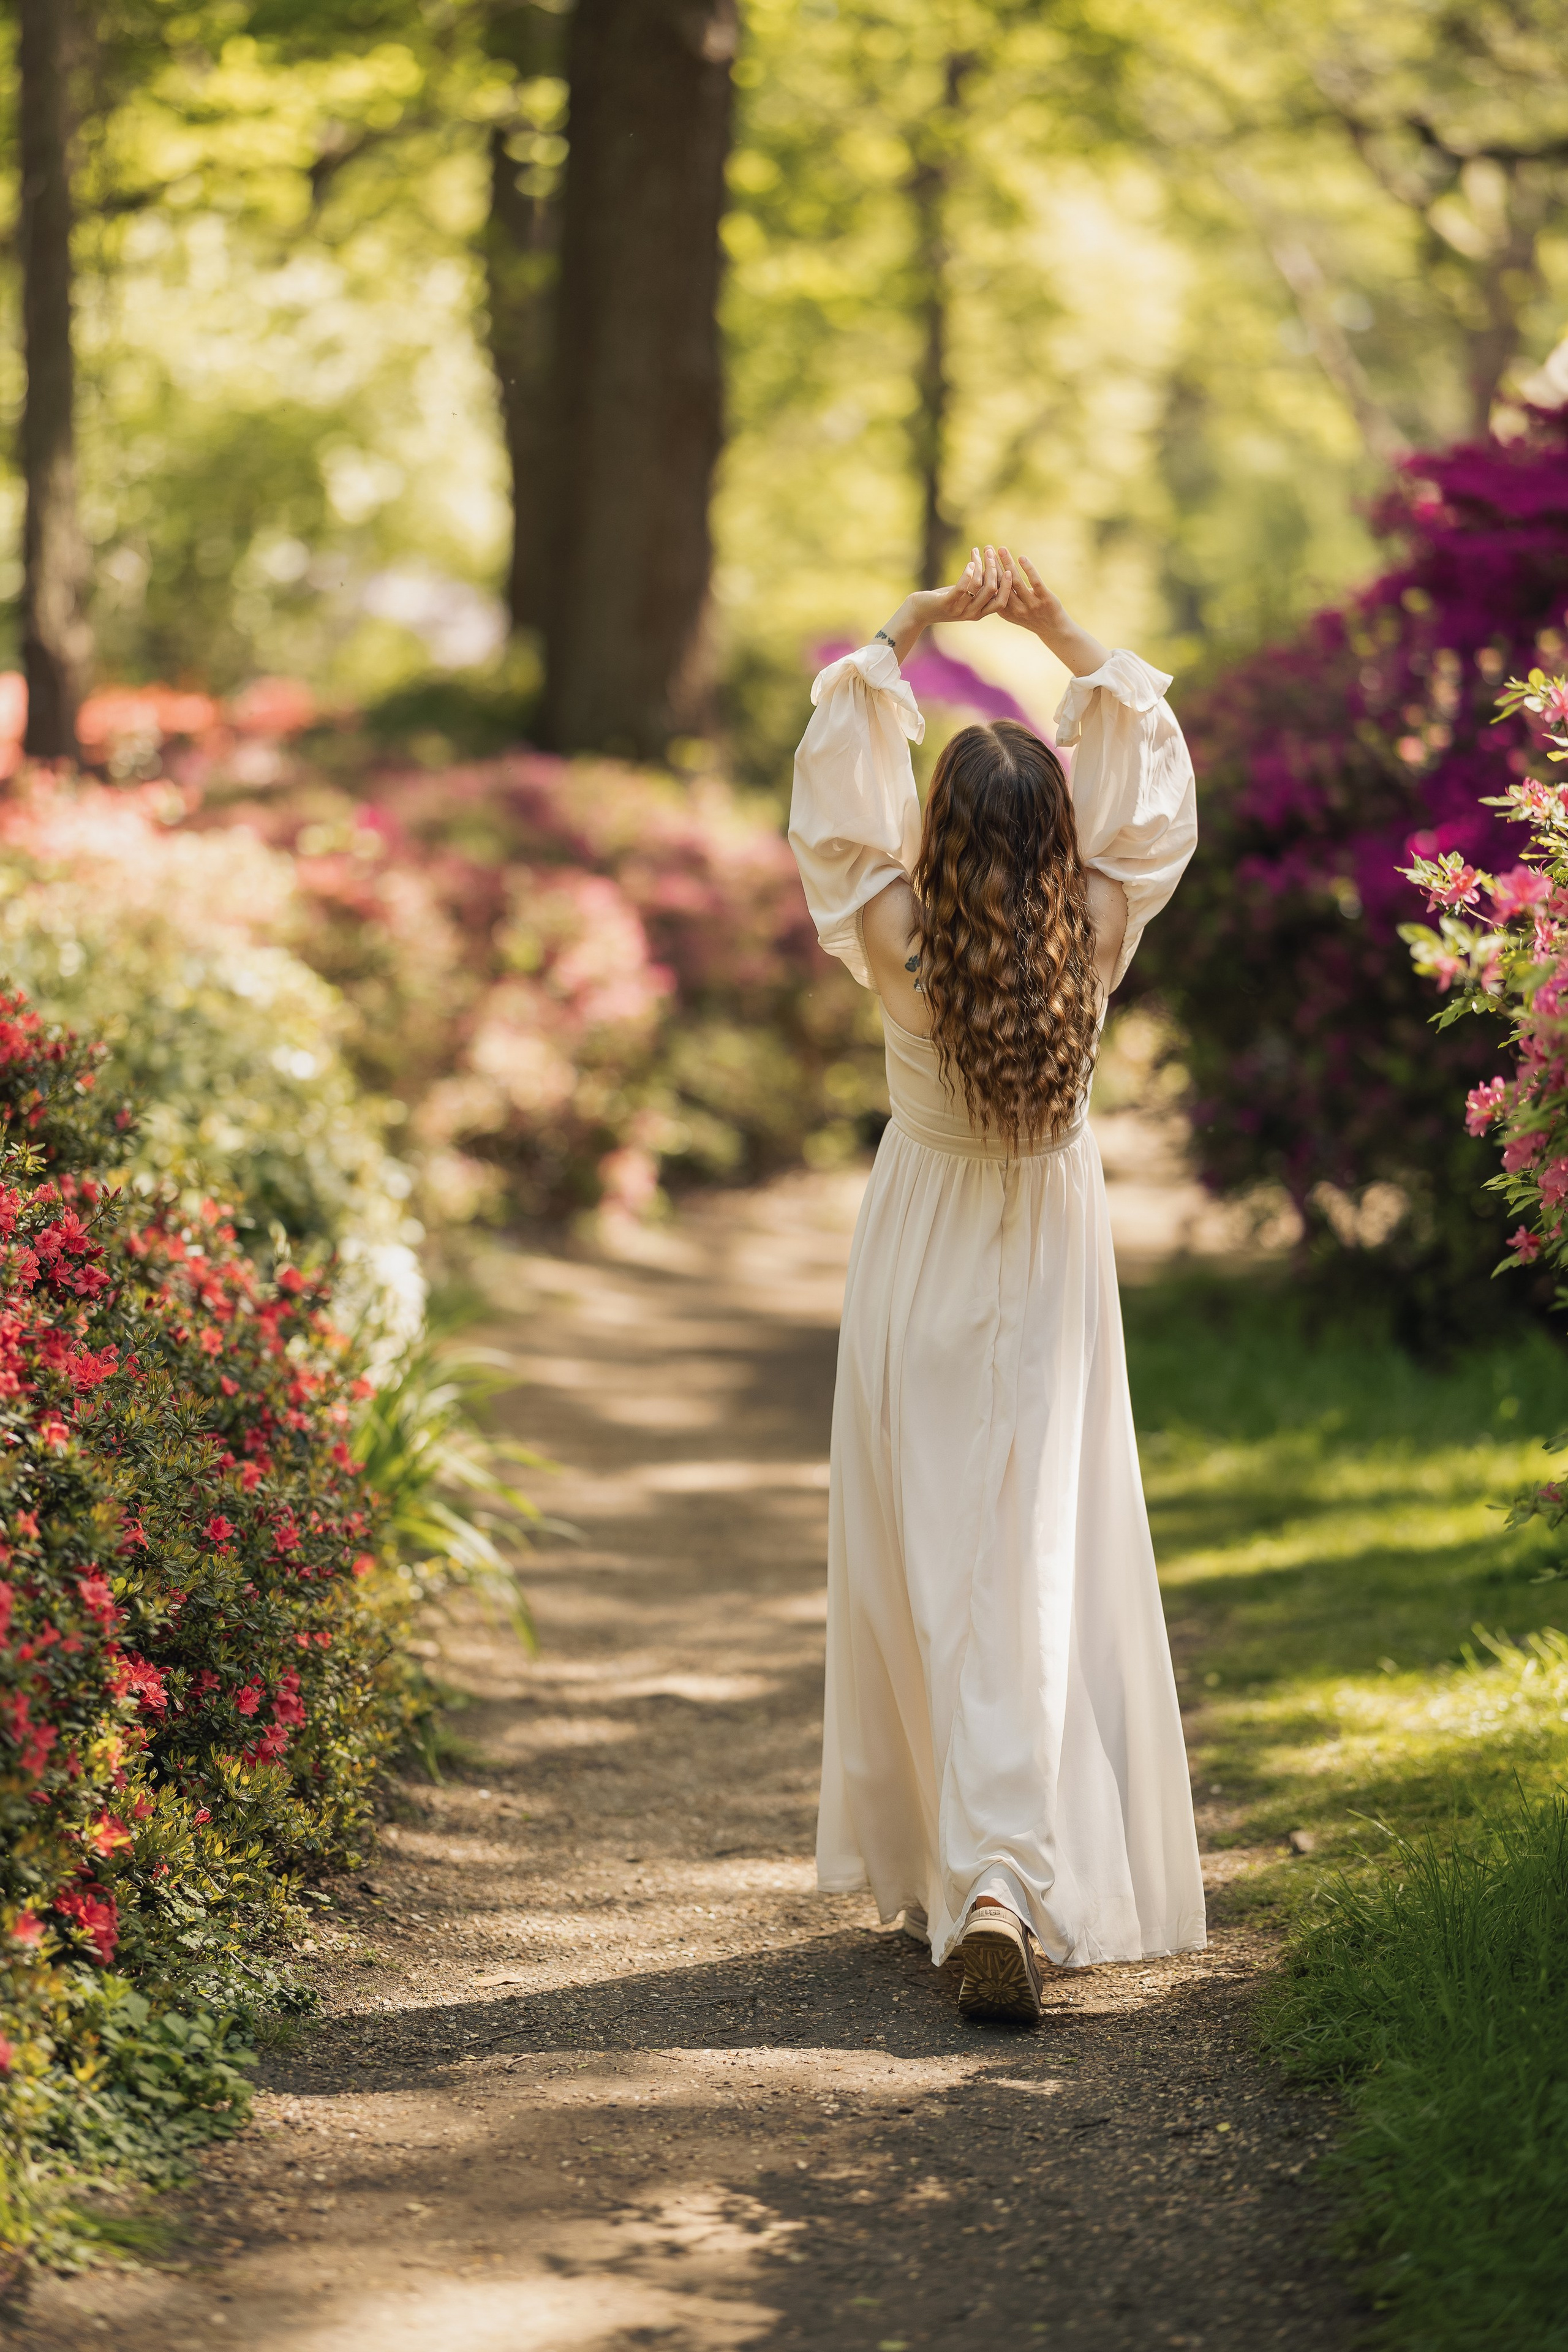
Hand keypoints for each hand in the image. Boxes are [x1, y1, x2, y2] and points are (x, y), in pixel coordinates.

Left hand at [877, 546, 1012, 661]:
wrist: (918, 612)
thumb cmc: (942, 601)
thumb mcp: (963, 596)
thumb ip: (978, 588)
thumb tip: (991, 569)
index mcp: (979, 613)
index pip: (1000, 602)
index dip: (1007, 586)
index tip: (1009, 568)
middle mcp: (971, 613)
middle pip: (991, 590)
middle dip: (994, 568)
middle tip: (991, 552)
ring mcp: (959, 610)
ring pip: (978, 585)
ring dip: (979, 565)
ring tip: (977, 551)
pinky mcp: (946, 604)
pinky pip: (962, 588)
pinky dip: (968, 573)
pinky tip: (970, 562)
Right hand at [992, 549, 1066, 635]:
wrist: (1054, 629)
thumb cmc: (1031, 615)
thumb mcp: (1013, 610)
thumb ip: (1003, 597)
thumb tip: (989, 577)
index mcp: (1005, 612)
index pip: (992, 591)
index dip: (985, 574)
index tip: (979, 559)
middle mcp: (1016, 610)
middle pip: (1001, 584)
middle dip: (993, 565)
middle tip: (987, 549)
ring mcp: (1031, 605)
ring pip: (1016, 581)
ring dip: (1008, 563)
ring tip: (1001, 549)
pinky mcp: (1045, 599)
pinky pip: (1035, 582)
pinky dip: (1028, 569)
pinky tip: (1022, 558)